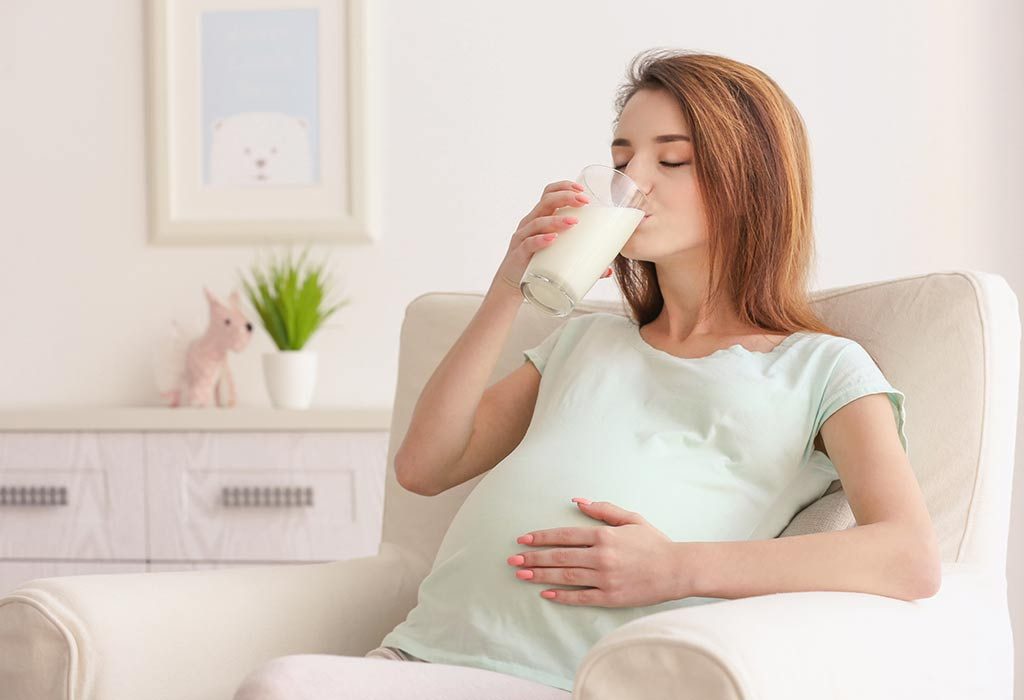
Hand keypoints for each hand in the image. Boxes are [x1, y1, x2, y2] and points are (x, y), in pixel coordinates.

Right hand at [493, 180, 589, 292]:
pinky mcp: (519, 254)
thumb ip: (582, 261)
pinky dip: (540, 240)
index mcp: (540, 218)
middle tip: (584, 202)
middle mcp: (530, 223)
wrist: (512, 286)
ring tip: (574, 222)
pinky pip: (528, 243)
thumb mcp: (558, 257)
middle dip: (566, 197)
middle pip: (546, 201)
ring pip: (538, 221)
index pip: (549, 193)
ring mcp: (522, 238)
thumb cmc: (537, 265)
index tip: (583, 190)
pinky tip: (552, 239)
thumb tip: (607, 271)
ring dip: (557, 220)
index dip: (564, 187)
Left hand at [507, 498, 687, 607]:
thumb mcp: (631, 518)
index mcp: (604, 535)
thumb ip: (603, 509)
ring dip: (540, 575)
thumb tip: (577, 500)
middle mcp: (601, 556)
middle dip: (533, 557)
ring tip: (521, 574)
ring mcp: (605, 578)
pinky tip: (546, 593)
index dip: (541, 537)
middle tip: (512, 559)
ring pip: (565, 576)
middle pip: (559, 556)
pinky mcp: (610, 597)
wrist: (677, 569)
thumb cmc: (654, 542)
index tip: (522, 539)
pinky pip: (581, 597)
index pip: (564, 535)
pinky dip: (562, 596)